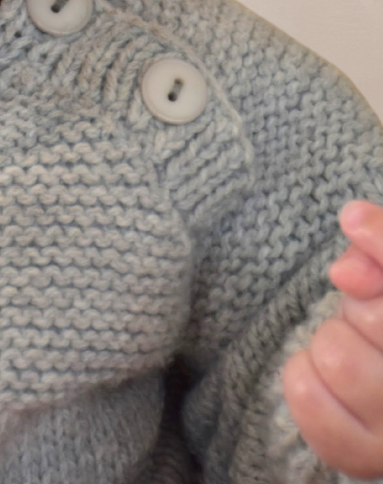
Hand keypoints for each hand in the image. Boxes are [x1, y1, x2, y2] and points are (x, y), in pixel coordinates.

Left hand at [283, 200, 382, 479]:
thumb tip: (353, 221)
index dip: (380, 244)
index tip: (353, 221)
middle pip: (372, 317)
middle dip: (362, 303)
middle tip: (374, 320)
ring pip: (335, 352)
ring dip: (334, 337)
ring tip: (359, 351)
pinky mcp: (362, 457)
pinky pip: (304, 391)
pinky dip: (304, 371)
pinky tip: (329, 375)